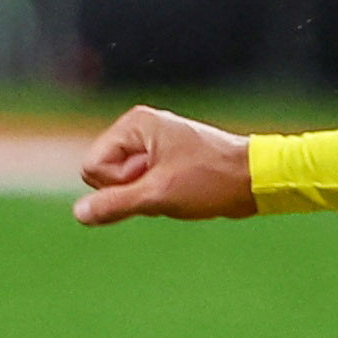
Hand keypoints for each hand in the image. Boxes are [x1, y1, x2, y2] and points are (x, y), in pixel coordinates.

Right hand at [74, 106, 255, 224]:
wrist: (258, 179)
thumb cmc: (211, 180)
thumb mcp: (158, 195)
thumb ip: (115, 204)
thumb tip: (79, 214)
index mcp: (134, 124)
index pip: (92, 166)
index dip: (118, 185)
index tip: (155, 181)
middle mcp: (140, 129)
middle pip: (106, 175)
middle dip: (134, 190)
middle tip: (170, 186)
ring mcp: (153, 144)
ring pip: (126, 184)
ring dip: (148, 196)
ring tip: (180, 188)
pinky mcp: (165, 160)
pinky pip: (144, 186)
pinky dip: (160, 196)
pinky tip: (184, 192)